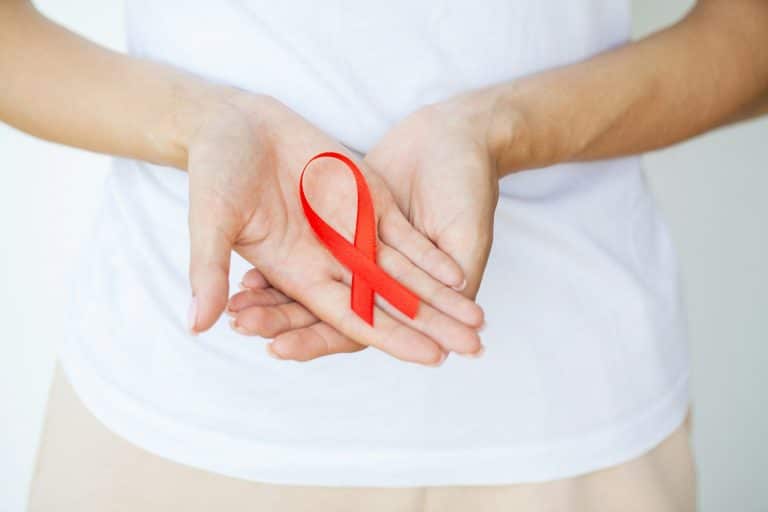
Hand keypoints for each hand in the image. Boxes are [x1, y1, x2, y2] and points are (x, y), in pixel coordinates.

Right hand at [187, 92, 483, 365]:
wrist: (234, 125)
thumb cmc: (215, 172)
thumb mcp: (211, 219)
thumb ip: (209, 268)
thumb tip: (194, 325)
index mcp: (297, 273)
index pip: (351, 314)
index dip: (390, 336)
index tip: (428, 357)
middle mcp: (331, 260)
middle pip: (388, 302)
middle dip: (429, 326)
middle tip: (471, 349)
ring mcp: (352, 231)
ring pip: (405, 273)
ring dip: (440, 297)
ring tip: (477, 321)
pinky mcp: (366, 201)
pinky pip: (404, 235)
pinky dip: (430, 255)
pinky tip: (459, 275)